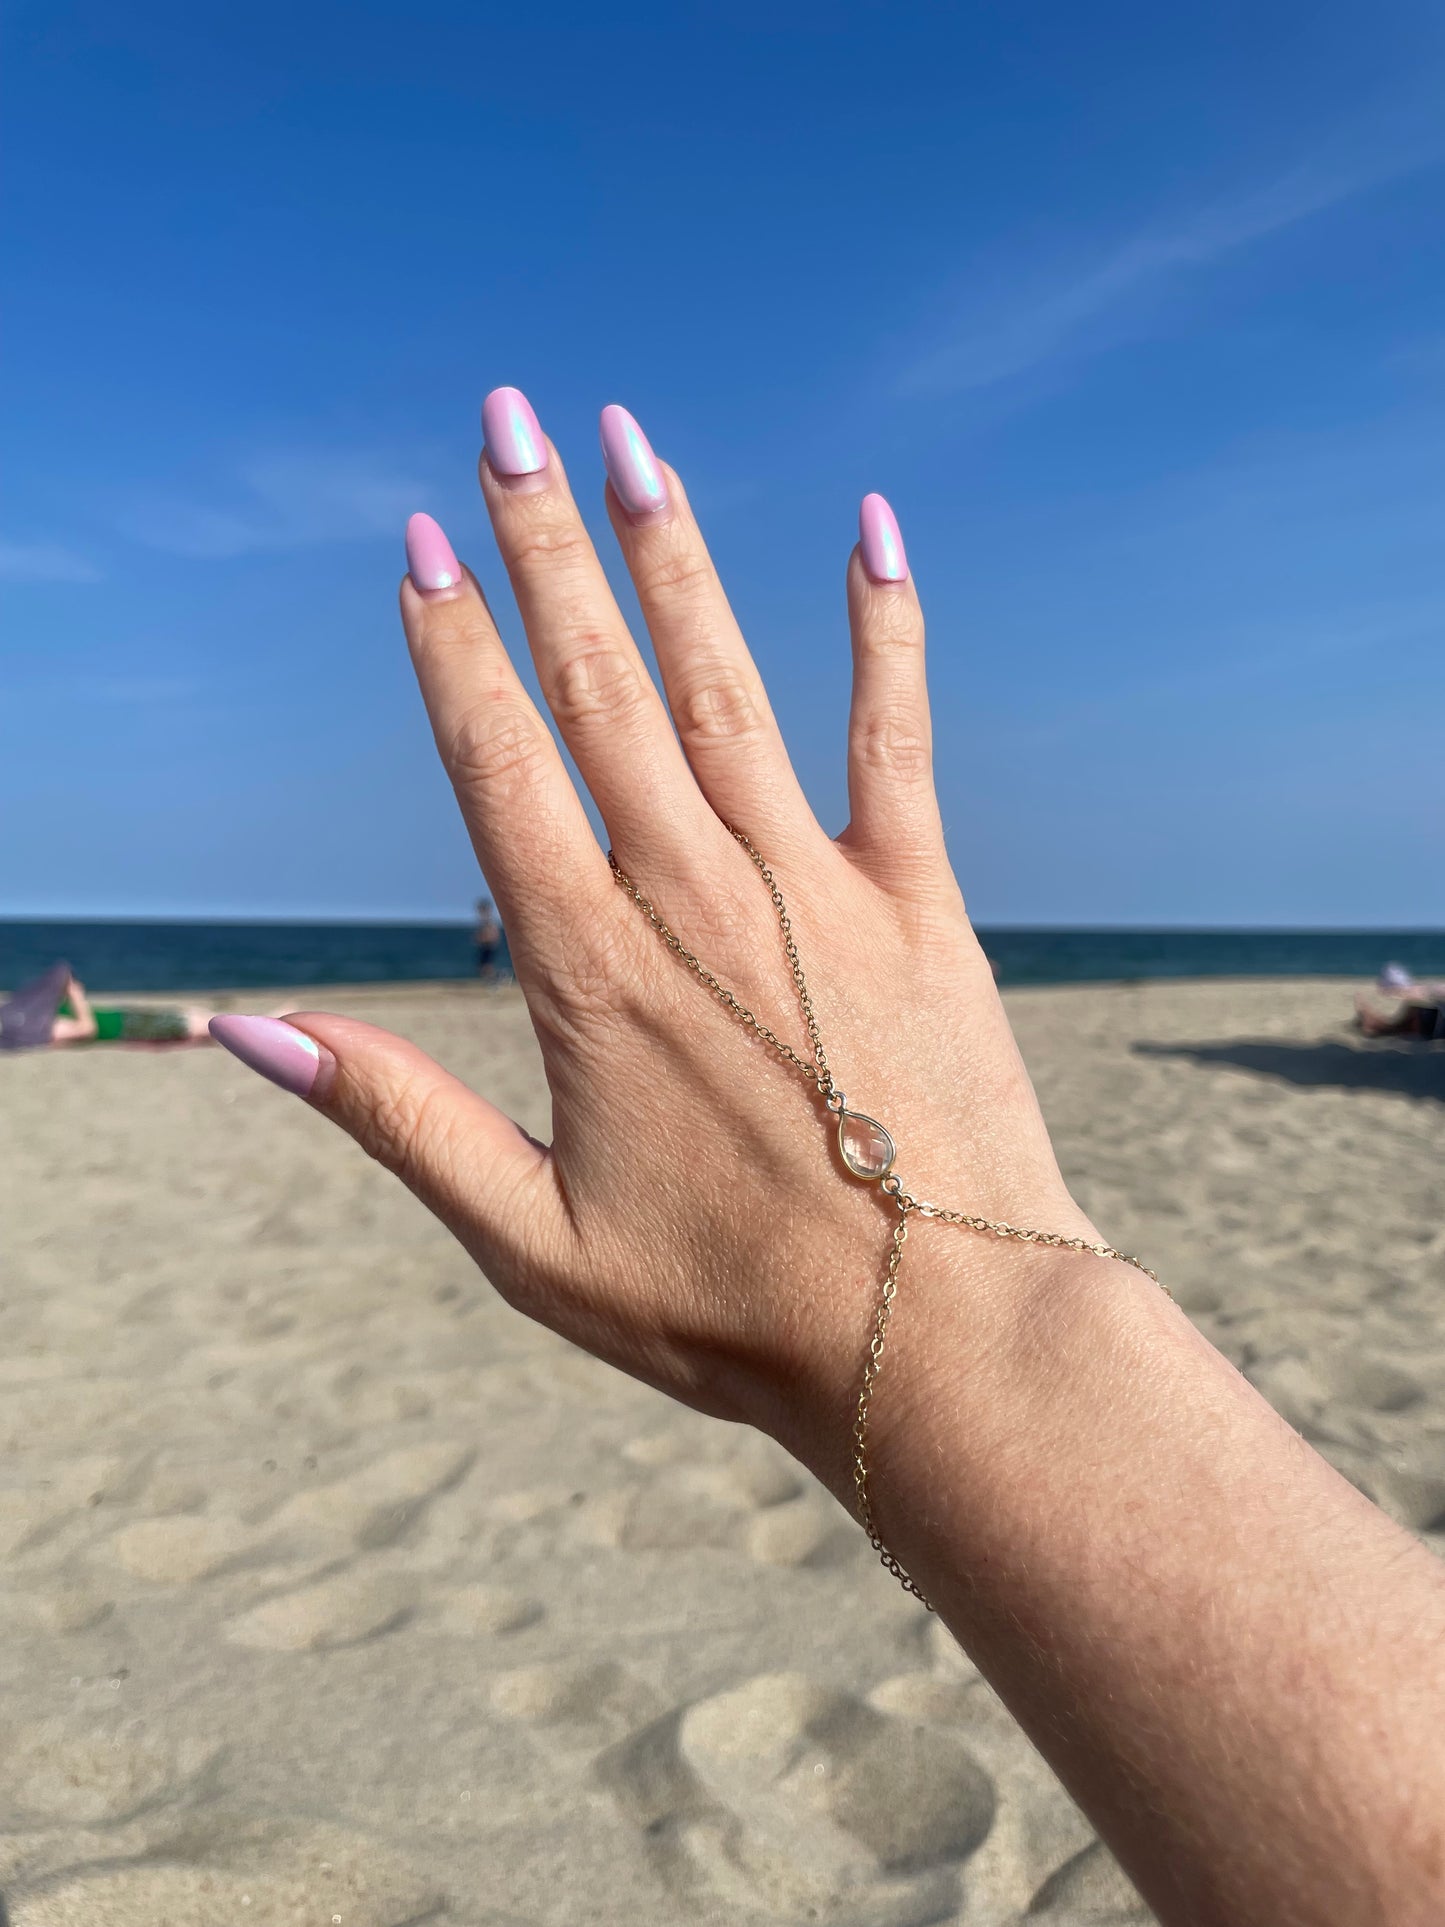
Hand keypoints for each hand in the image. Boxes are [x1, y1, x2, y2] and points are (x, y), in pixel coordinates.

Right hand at [211, 389, 1109, 1498]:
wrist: (941, 1338)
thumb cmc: (731, 1310)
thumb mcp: (529, 1243)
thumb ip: (394, 1117)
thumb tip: (246, 1028)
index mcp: (588, 971)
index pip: (496, 766)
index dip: (449, 646)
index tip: (417, 545)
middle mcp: (692, 897)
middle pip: (597, 688)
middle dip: (541, 545)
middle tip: (503, 421)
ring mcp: (812, 886)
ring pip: (722, 684)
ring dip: (668, 555)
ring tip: (625, 438)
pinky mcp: (918, 902)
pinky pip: (893, 738)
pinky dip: (884, 632)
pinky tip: (873, 531)